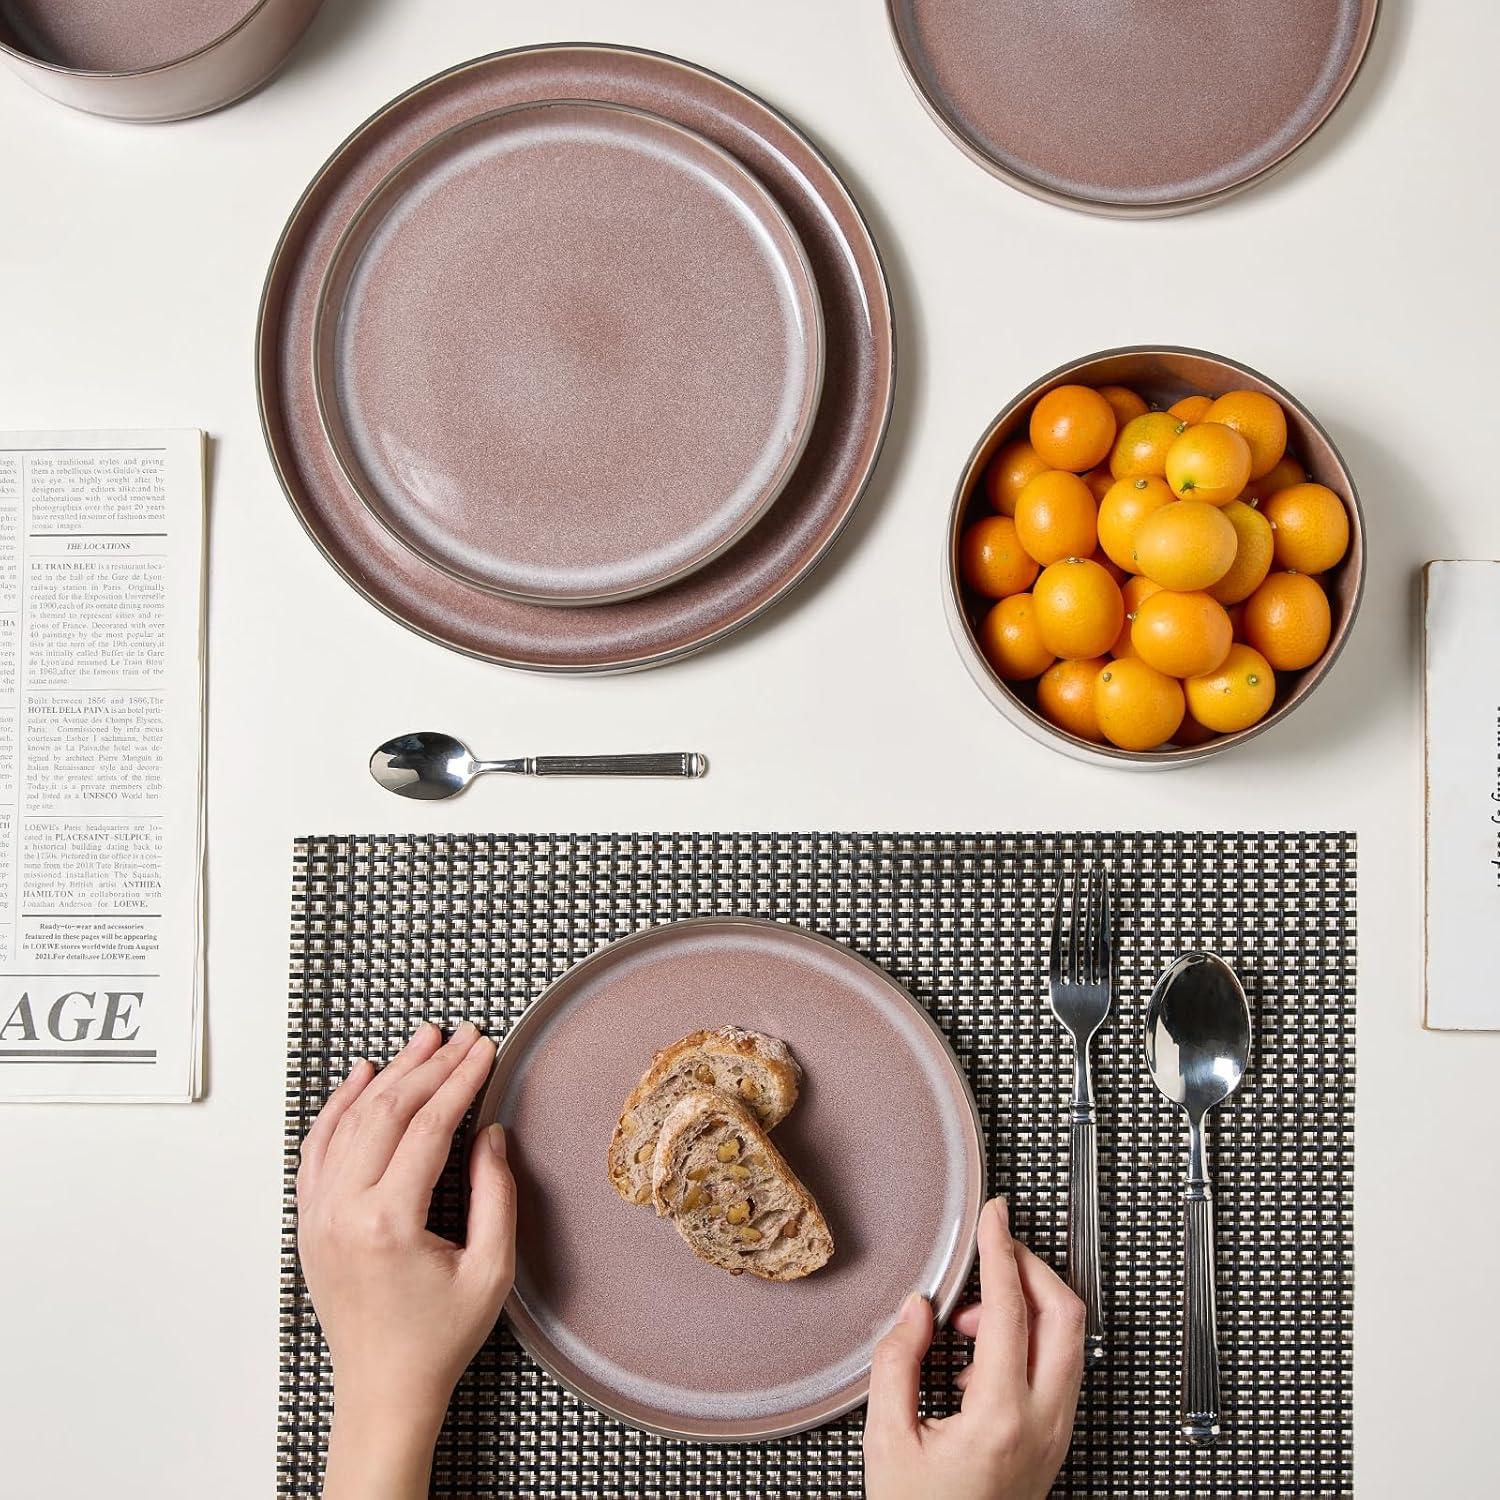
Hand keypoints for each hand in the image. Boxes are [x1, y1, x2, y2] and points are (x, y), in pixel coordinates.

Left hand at [297, 1021, 513, 1499]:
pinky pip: (319, 1148)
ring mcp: (319, 1215)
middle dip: (430, 1066)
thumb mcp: (490, 1271)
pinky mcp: (311, 1221)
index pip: (428, 1127)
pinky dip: (339, 1106)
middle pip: (387, 1112)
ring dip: (389, 1075)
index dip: (460, 1081)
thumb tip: (489, 1134)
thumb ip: (496, 1196)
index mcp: (388, 1224)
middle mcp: (343, 1212)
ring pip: (351, 1121)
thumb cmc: (437, 1339)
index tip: (485, 1050)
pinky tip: (362, 1077)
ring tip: (422, 1041)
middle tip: (461, 1035)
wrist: (384, 1390)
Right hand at [863, 1197, 1084, 1499]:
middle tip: (992, 1247)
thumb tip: (916, 1308)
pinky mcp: (1055, 1442)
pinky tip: (980, 1356)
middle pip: (1066, 1313)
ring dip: (1028, 1306)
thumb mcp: (887, 1440)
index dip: (1000, 1249)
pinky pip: (1059, 1368)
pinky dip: (1029, 1339)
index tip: (994, 1214)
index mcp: (1000, 1416)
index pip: (1010, 1307)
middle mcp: (1043, 1422)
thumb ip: (898, 1362)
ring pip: (1070, 1340)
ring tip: (967, 1320)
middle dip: (1030, 1266)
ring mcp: (1057, 1434)